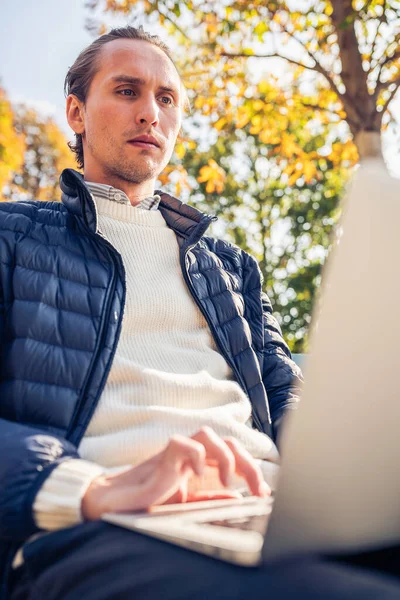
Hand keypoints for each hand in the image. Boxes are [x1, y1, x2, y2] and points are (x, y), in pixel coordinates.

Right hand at [81, 426, 270, 520]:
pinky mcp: (162, 457)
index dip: (252, 471)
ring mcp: (177, 454)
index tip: (264, 494)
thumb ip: (210, 500)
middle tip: (257, 490)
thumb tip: (237, 498)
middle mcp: (192, 456)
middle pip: (227, 442)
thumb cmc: (149, 505)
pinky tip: (198, 474)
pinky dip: (195, 455)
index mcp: (201, 467)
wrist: (116, 507)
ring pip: (207, 435)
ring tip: (228, 480)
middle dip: (247, 463)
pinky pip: (182, 443)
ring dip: (225, 455)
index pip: (234, 458)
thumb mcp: (188, 506)